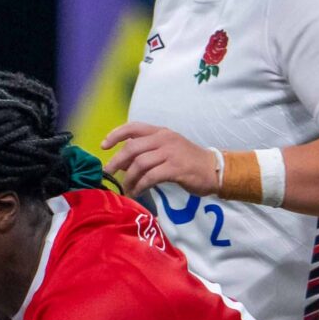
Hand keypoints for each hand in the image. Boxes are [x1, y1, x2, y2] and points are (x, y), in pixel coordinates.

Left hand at [102, 121, 222, 197]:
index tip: (104, 146)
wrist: (214, 169)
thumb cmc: (187, 161)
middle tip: (108, 174)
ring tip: (127, 188)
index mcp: (161, 132)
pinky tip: (138, 192)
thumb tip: (121, 162)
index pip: (133, 127)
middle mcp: (164, 139)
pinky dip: (140, 186)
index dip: (116, 135)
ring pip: (140, 164)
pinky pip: (151, 177)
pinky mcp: (176, 168)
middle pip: (132, 148)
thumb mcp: (165, 151)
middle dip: (116, 162)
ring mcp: (171, 153)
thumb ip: (145, 153)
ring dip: (129, 178)